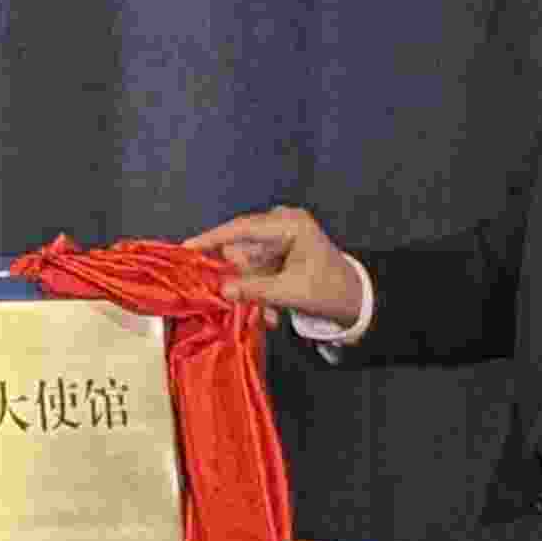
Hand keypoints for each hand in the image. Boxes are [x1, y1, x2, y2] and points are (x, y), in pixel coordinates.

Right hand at [183, 206, 367, 328]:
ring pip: (246, 265)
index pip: (242, 228)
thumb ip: (255, 290)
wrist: (354, 301)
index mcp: (290, 224)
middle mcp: (281, 225)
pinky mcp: (276, 253)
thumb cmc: (330, 291)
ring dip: (252, 292)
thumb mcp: (292, 293)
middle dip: (240, 281)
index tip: (187, 249)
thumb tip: (222, 289)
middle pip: (241, 250)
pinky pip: (255, 272)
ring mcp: (278, 238)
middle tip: (241, 306)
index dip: (212, 239)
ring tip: (269, 315)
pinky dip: (259, 292)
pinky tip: (272, 312)